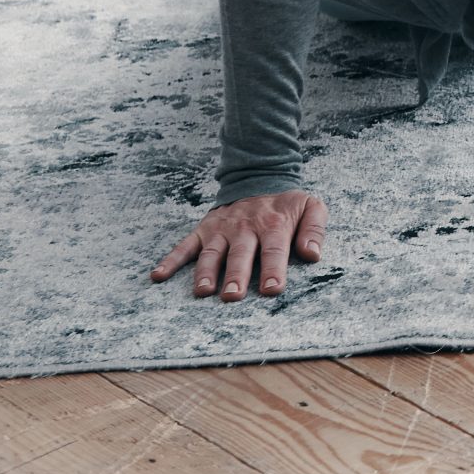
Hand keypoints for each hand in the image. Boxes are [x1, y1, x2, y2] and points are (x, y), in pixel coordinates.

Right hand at [148, 190, 328, 300]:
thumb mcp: (311, 207)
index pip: (274, 249)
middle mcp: (245, 227)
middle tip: (233, 296)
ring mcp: (221, 229)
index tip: (272, 289)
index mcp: (273, 223)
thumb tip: (312, 254)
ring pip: (212, 252)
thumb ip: (315, 229)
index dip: (273, 269)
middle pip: (240, 254)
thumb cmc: (287, 204)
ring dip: (205, 271)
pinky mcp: (203, 230)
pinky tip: (158, 276)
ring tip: (202, 291)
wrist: (259, 177)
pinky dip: (170, 260)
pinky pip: (184, 245)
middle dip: (236, 275)